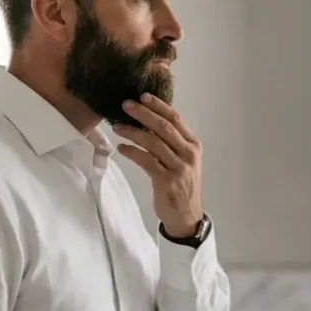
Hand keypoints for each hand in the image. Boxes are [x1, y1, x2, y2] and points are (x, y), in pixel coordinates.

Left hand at [112, 93, 204, 236]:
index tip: (142, 95)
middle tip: (125, 105)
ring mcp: (179, 168)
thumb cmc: (181, 183)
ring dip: (133, 132)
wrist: (186, 214)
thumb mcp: (182, 159)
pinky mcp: (166, 181)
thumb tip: (145, 120)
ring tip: (117, 127)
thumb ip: (169, 141)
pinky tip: (121, 148)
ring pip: (153, 143)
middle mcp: (189, 154)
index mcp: (194, 144)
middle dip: (143, 114)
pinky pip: (146, 161)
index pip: (176, 119)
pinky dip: (132, 152)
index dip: (158, 106)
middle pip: (164, 127)